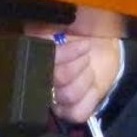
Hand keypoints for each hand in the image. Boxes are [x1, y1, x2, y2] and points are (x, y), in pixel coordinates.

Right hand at [28, 8, 124, 123]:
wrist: (101, 44)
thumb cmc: (80, 33)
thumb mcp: (63, 24)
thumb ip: (46, 28)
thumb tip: (40, 31)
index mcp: (36, 59)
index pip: (43, 61)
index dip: (65, 54)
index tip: (82, 43)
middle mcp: (42, 84)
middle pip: (58, 79)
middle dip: (78, 64)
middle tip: (86, 55)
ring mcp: (57, 100)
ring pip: (68, 95)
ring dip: (85, 78)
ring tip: (88, 67)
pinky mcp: (73, 111)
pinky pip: (77, 112)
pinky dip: (90, 96)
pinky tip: (92, 85)